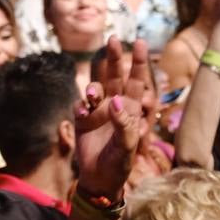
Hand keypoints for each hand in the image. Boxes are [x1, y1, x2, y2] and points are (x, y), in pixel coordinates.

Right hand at [72, 35, 147, 199]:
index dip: (138, 62)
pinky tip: (82, 116)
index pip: (136, 81)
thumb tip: (116, 101)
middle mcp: (115, 106)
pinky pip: (79, 106)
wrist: (99, 180)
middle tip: (113, 39)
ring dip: (93, 87)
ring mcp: (97, 112)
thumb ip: (124, 124)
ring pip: (95, 88)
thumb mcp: (127, 148)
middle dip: (114, 58)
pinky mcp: (82, 120)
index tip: (141, 43)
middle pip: (115, 76)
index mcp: (131, 109)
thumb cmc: (119, 165)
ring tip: (92, 96)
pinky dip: (80, 107)